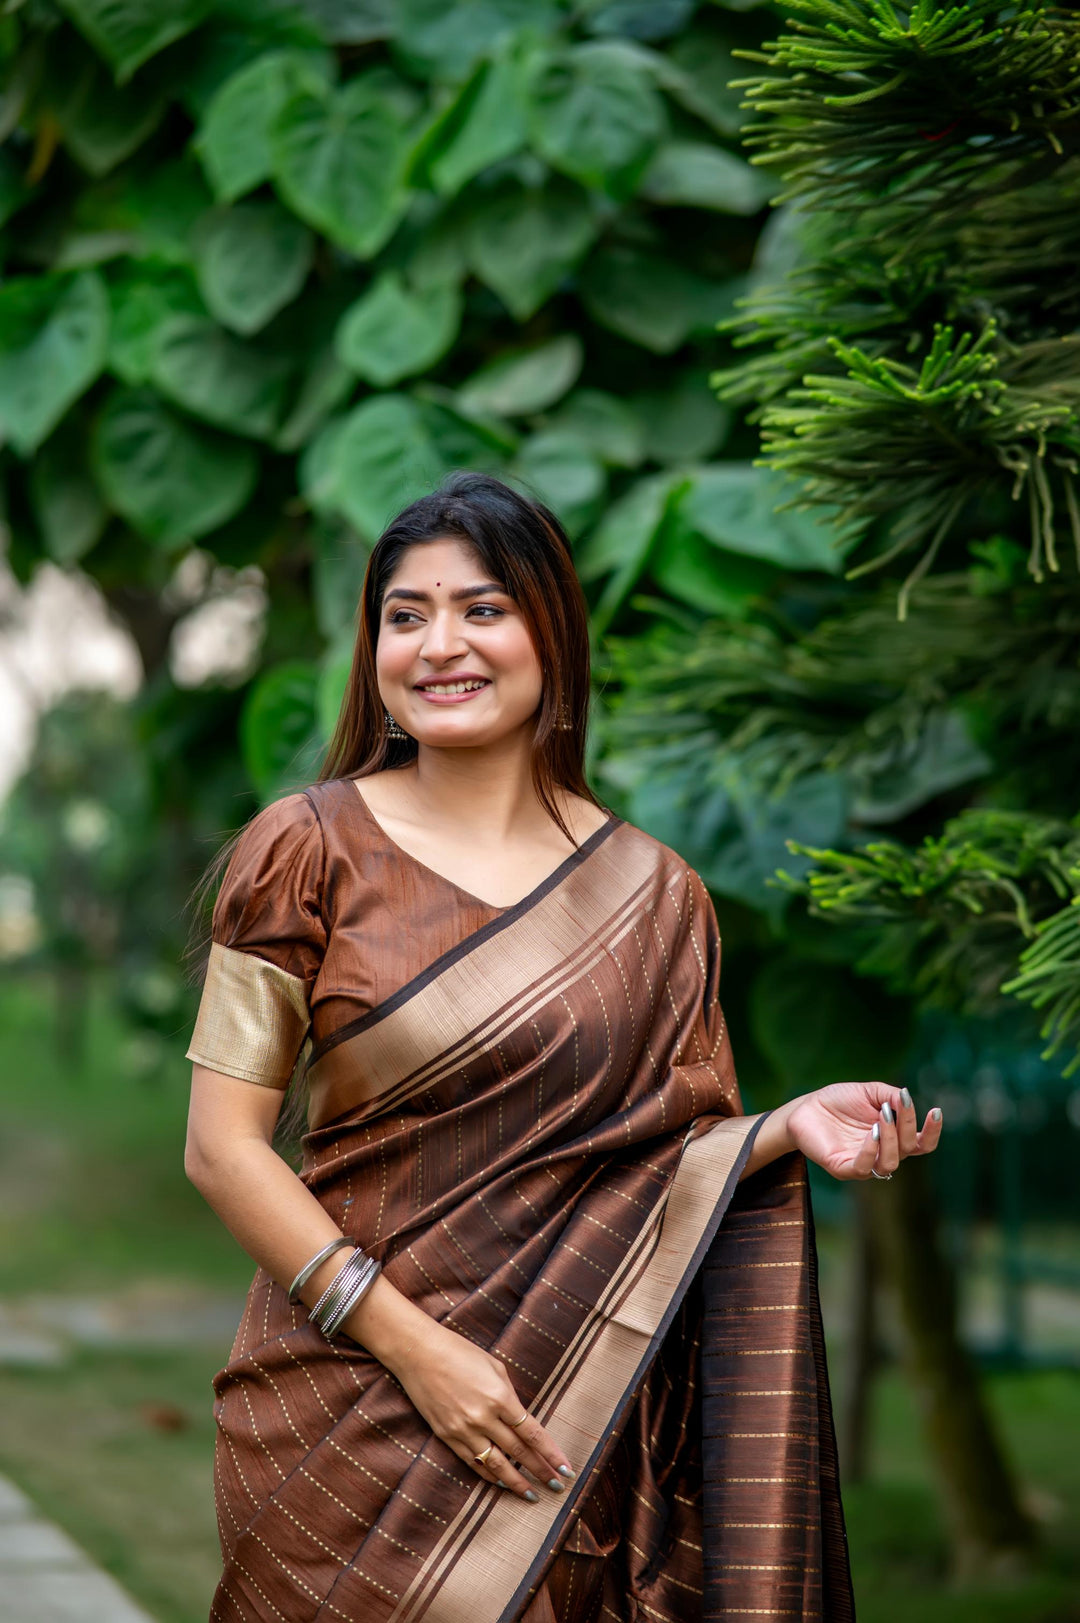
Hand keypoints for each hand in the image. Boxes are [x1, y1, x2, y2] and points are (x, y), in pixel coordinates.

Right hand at [385, 1319, 574, 1501]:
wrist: (418, 1353)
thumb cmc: (460, 1352)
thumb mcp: (494, 1366)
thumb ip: (509, 1395)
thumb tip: (521, 1418)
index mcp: (500, 1397)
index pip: (533, 1433)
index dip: (551, 1454)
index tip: (566, 1470)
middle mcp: (484, 1417)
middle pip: (519, 1452)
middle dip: (541, 1472)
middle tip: (557, 1488)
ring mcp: (464, 1429)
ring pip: (496, 1465)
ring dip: (516, 1483)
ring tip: (532, 1496)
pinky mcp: (447, 1436)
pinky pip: (472, 1462)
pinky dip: (488, 1475)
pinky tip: (500, 1483)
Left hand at [781, 1081, 942, 1180]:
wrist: (806, 1107)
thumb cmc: (839, 1100)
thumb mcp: (870, 1091)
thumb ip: (891, 1096)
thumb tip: (907, 1100)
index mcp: (892, 1138)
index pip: (921, 1144)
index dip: (932, 1132)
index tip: (935, 1111)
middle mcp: (882, 1153)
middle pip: (908, 1149)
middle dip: (906, 1126)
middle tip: (893, 1106)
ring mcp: (863, 1163)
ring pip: (890, 1163)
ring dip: (891, 1140)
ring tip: (882, 1117)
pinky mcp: (843, 1168)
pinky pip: (863, 1168)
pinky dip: (871, 1151)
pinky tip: (872, 1132)